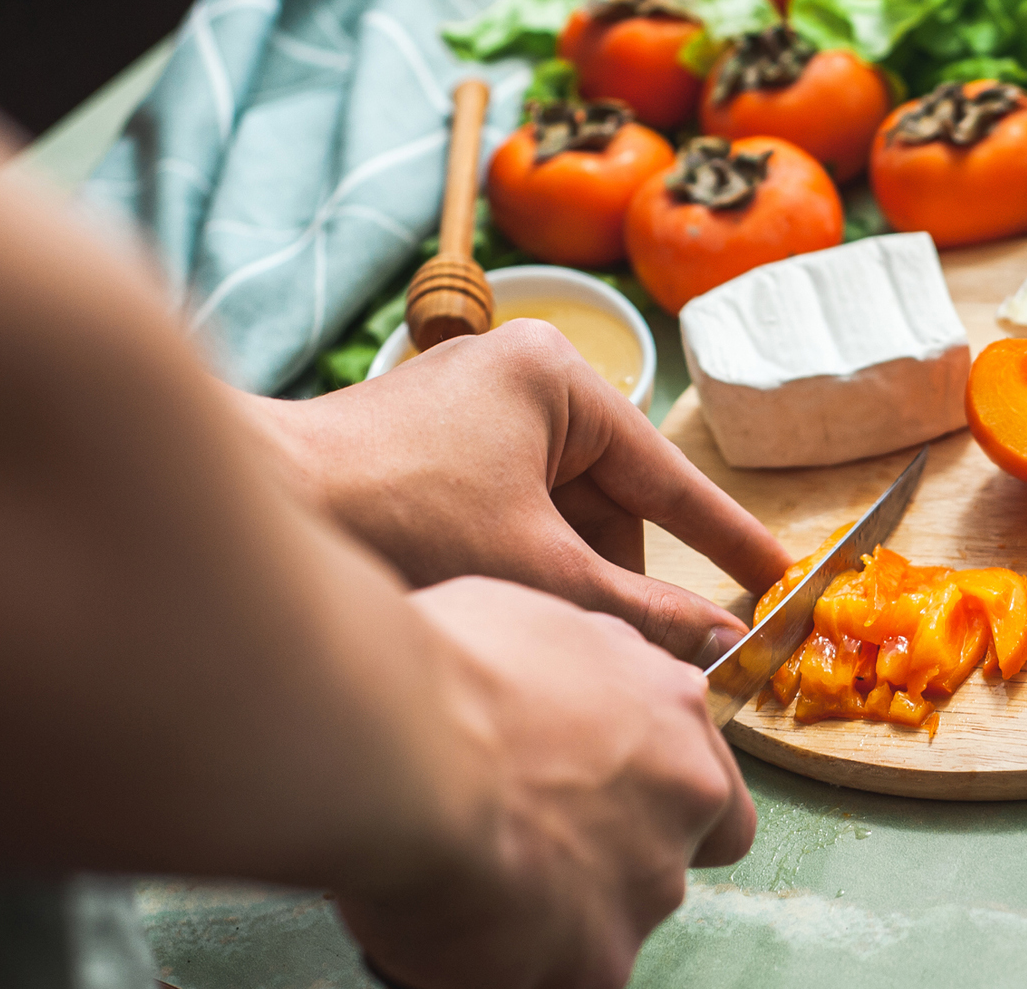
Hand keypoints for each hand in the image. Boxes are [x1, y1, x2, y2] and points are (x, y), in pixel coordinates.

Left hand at [245, 319, 789, 664]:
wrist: (250, 507)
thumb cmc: (393, 519)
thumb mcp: (539, 571)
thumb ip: (641, 611)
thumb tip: (723, 644)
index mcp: (557, 379)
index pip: (665, 473)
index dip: (723, 535)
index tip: (776, 575)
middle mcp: (516, 378)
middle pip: (608, 502)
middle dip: (613, 578)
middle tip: (629, 648)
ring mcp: (467, 412)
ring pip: (557, 516)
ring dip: (562, 579)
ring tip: (537, 631)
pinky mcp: (428, 450)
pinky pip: (509, 515)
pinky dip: (517, 567)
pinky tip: (501, 614)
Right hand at [338, 576, 753, 988]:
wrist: (403, 746)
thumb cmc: (446, 668)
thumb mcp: (531, 621)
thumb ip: (571, 671)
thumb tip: (551, 684)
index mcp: (672, 707)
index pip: (706, 775)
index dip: (656, 796)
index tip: (600, 799)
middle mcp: (684, 796)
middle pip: (674, 852)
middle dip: (614, 858)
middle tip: (530, 846)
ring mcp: (648, 883)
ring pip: (615, 921)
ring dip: (557, 913)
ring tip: (471, 883)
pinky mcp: (599, 961)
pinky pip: (561, 978)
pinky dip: (512, 966)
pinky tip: (456, 930)